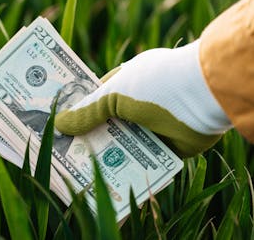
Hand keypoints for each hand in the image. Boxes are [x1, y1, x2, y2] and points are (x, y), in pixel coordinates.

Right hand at [54, 40, 231, 156]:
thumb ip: (87, 112)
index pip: (97, 97)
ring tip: (79, 170)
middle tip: (64, 152)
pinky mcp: (167, 146)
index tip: (59, 123)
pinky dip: (129, 167)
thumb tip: (58, 124)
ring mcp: (154, 124)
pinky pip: (143, 159)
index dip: (78, 109)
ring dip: (107, 154)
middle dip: (89, 135)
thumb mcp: (113, 95)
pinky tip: (107, 180)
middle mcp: (140, 102)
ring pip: (124, 142)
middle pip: (108, 122)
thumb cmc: (155, 84)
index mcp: (128, 81)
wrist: (202, 98)